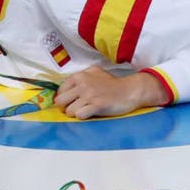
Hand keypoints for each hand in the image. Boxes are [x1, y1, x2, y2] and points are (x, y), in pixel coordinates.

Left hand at [53, 66, 168, 118]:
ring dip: (76, 113)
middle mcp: (82, 84)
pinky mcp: (97, 105)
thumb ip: (79, 78)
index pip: (59, 91)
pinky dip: (83, 116)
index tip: (72, 101)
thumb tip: (63, 89)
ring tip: (86, 110)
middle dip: (67, 107)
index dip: (65, 98)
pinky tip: (91, 113)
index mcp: (79, 76)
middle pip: (60, 102)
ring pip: (69, 111)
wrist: (130, 90)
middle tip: (77, 108)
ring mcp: (89, 95)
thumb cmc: (111, 84)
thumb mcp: (93, 73)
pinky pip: (79, 115)